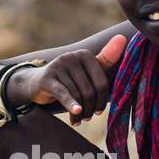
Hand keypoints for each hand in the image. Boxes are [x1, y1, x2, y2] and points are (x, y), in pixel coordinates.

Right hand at [7, 34, 127, 124]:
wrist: (36, 83)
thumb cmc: (68, 79)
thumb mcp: (86, 71)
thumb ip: (106, 59)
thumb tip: (123, 38)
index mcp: (85, 55)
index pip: (102, 83)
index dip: (103, 101)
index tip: (99, 111)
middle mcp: (72, 57)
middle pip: (90, 91)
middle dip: (90, 109)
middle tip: (87, 118)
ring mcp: (58, 66)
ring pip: (77, 95)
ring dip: (79, 113)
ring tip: (78, 120)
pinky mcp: (47, 78)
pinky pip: (63, 93)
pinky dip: (71, 104)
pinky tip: (76, 112)